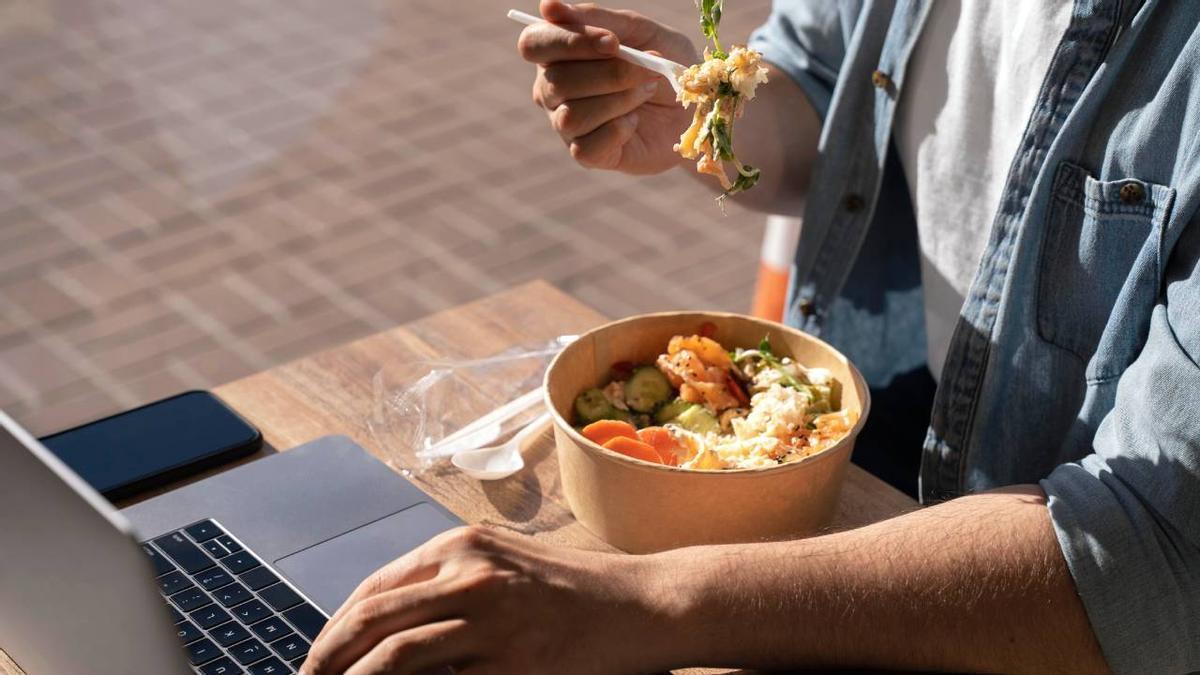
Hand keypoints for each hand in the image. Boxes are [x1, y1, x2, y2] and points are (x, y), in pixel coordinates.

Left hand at [301, 525, 677, 673]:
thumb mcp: (505, 568)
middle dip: (327, 660)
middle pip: (371, 619)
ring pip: (395, 654)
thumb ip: (448, 586)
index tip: (315, 662)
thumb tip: (386, 632)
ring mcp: (493, 617)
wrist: (645, 603)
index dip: (333, 632)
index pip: (372, 591)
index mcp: (461, 548)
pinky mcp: (515, 661)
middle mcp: (470, 574)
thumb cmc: (576, 589)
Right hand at [518, 0, 697, 173]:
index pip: (534, 43)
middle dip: (612, 73)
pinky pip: (587, 146)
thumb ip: (597, 19)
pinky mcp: (587, 155)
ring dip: (619, 100)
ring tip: (647, 90)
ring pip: (572, 115)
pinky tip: (635, 121)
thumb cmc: (663, 61)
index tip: (613, 42)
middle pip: (557, 81)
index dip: (571, 42)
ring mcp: (565, 124)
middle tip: (649, 68)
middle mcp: (551, 89)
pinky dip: (619, 130)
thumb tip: (547, 6)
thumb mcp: (638, 31)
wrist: (694, 104)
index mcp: (557, 52)